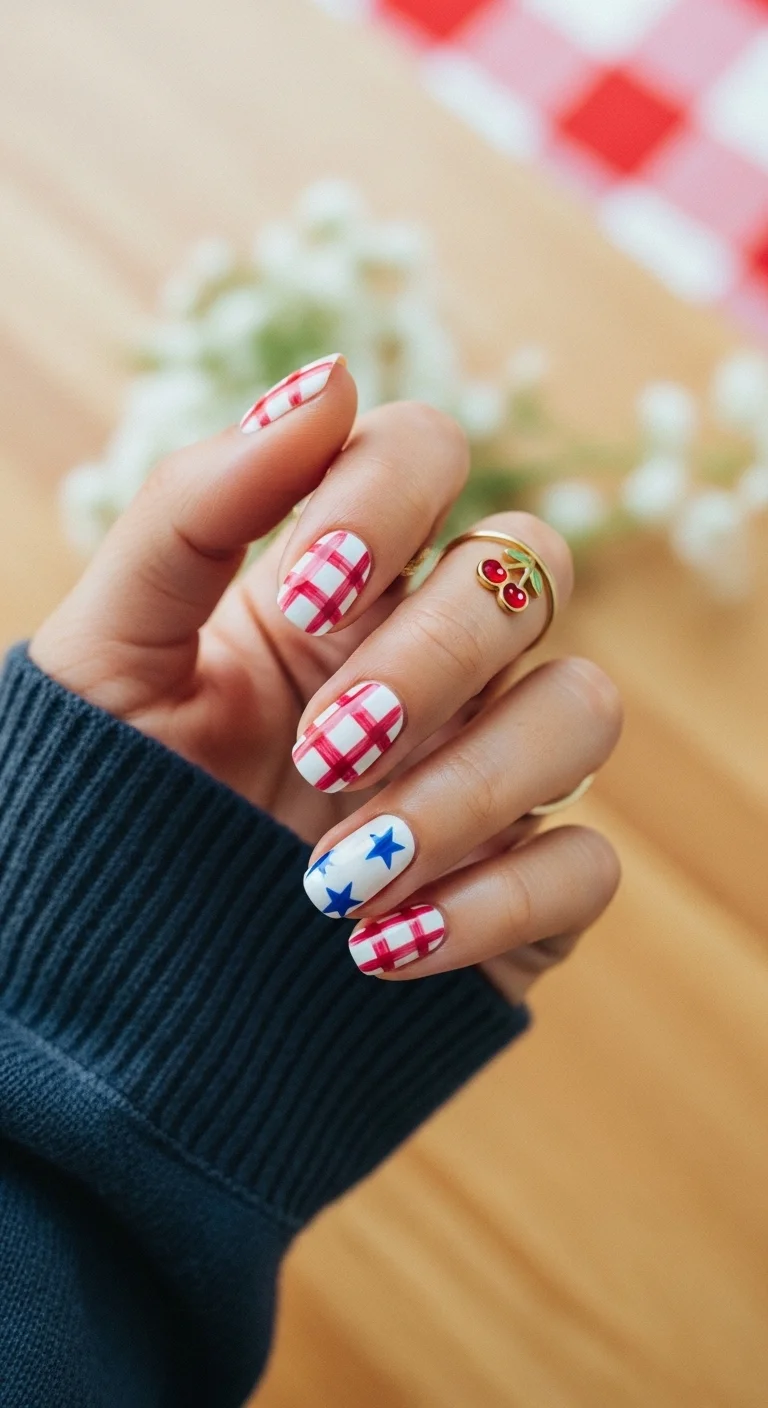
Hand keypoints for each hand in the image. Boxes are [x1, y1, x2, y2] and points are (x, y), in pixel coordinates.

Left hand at [32, 355, 621, 999]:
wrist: (114, 974)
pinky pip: (585, 865)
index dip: (385, 499)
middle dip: (429, 656)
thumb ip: (195, 508)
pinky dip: (491, 905)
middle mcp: (431, 658)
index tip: (303, 592)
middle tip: (323, 748)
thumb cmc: (113, 796)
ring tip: (334, 877)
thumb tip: (324, 382)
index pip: (426, 454)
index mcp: (337, 581)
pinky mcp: (522, 889)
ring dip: (466, 789)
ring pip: (580, 709)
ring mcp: (487, 768)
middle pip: (527, 571)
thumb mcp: (112, 648)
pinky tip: (375, 946)